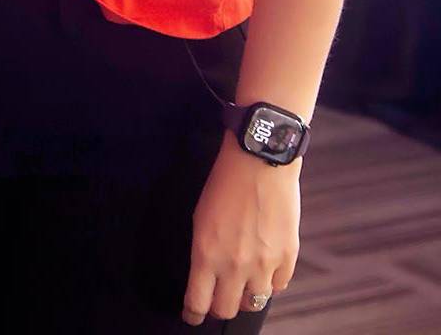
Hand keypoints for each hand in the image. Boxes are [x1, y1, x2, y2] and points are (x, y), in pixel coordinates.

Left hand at [182, 138, 299, 324]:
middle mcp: (235, 265)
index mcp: (206, 253)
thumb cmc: (226, 181)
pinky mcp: (287, 257)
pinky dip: (270, 282)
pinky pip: (279, 286)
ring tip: (242, 286)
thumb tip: (206, 274)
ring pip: (254, 302)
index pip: (198, 302)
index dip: (192, 314)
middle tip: (215, 301)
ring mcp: (264, 264)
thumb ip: (204, 250)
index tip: (191, 316)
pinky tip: (264, 271)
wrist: (259, 162)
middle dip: (218, 309)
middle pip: (226, 310)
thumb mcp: (200, 216)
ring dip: (246, 297)